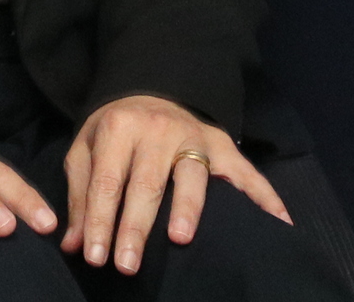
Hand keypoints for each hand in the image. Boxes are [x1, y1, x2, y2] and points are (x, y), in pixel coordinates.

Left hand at [62, 94, 288, 274]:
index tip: (95, 258)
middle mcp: (158, 131)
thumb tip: (73, 244)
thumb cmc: (116, 130)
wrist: (153, 89)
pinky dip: (266, 197)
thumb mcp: (87, 149)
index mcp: (119, 128)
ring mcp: (195, 138)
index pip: (108, 182)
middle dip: (135, 227)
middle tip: (127, 264)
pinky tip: (280, 222)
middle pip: (147, 184)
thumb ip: (80, 195)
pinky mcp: (224, 146)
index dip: (100, 221)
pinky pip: (247, 173)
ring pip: (192, 176)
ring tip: (181, 239)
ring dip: (188, 209)